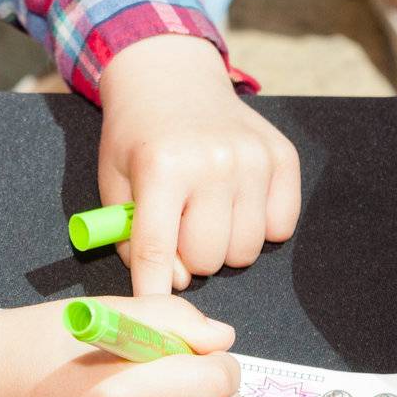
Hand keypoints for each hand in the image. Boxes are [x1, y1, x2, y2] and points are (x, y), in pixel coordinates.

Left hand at [98, 35, 301, 293]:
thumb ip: (132, 236)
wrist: (171, 76)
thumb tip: (173, 282)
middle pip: (208, 259)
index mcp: (161, 166)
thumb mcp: (114, 179)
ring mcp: (252, 158)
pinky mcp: (282, 156)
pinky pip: (281, 229)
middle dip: (189, 255)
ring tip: (205, 208)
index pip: (156, 248)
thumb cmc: (138, 134)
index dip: (153, 289)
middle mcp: (212, 162)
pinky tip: (236, 197)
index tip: (152, 320)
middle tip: (179, 224)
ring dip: (224, 243)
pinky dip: (259, 225)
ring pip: (246, 251)